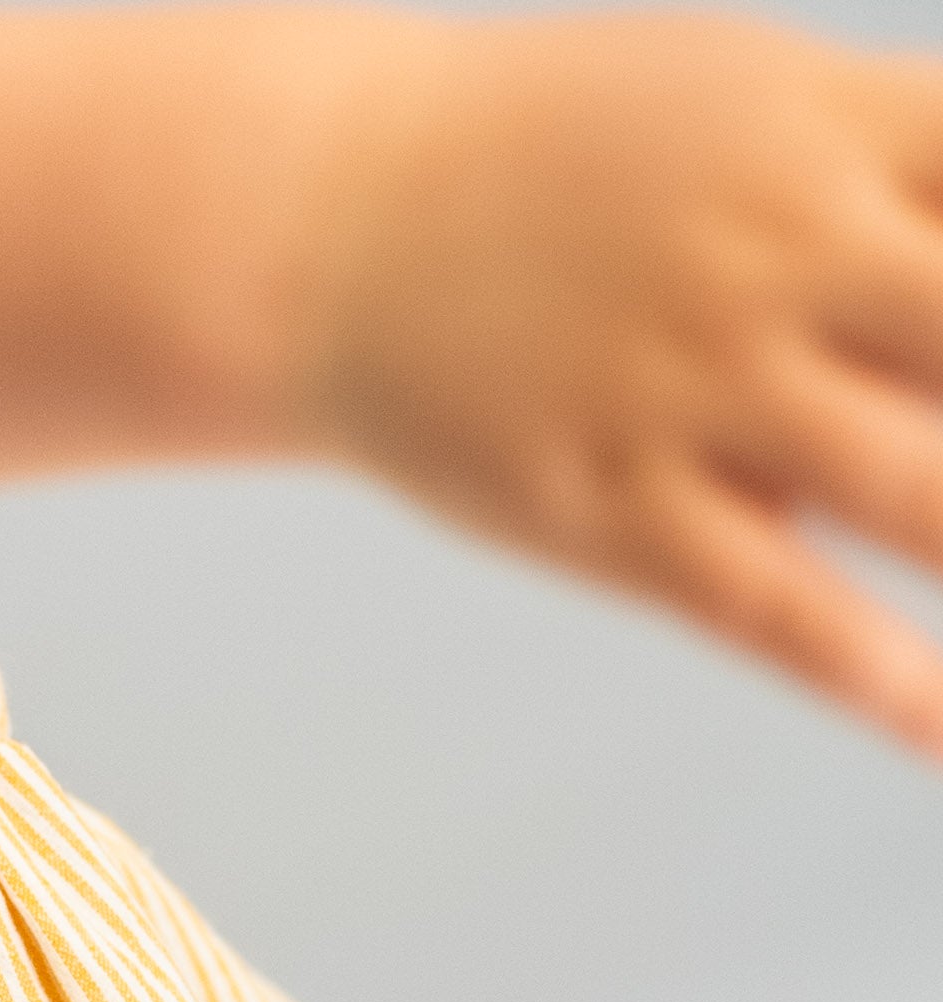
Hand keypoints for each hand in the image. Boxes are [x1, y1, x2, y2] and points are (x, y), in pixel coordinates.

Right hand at [294, 13, 942, 751]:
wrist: (332, 213)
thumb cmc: (565, 159)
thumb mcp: (753, 106)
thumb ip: (907, 172)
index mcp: (845, 134)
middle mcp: (790, 253)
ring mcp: (701, 386)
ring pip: (925, 493)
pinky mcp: (613, 506)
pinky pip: (778, 610)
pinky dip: (887, 681)